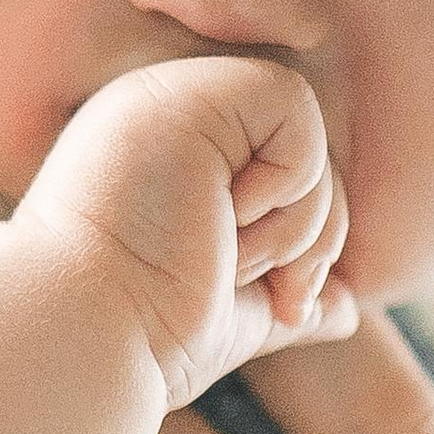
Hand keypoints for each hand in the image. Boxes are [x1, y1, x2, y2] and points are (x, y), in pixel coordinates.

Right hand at [20, 55, 355, 409]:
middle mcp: (165, 117)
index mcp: (168, 158)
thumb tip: (350, 310)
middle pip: (307, 152)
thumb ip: (283, 295)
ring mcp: (170, 99)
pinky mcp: (185, 95)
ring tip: (229, 260)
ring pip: (307, 131)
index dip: (308, 240)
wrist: (84, 339)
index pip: (287, 174)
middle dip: (316, 237)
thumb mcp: (231, 313)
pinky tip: (224, 222)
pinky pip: (293, 104)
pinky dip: (288, 180)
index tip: (284, 308)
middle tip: (278, 295)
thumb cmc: (141, 336)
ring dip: (297, 222)